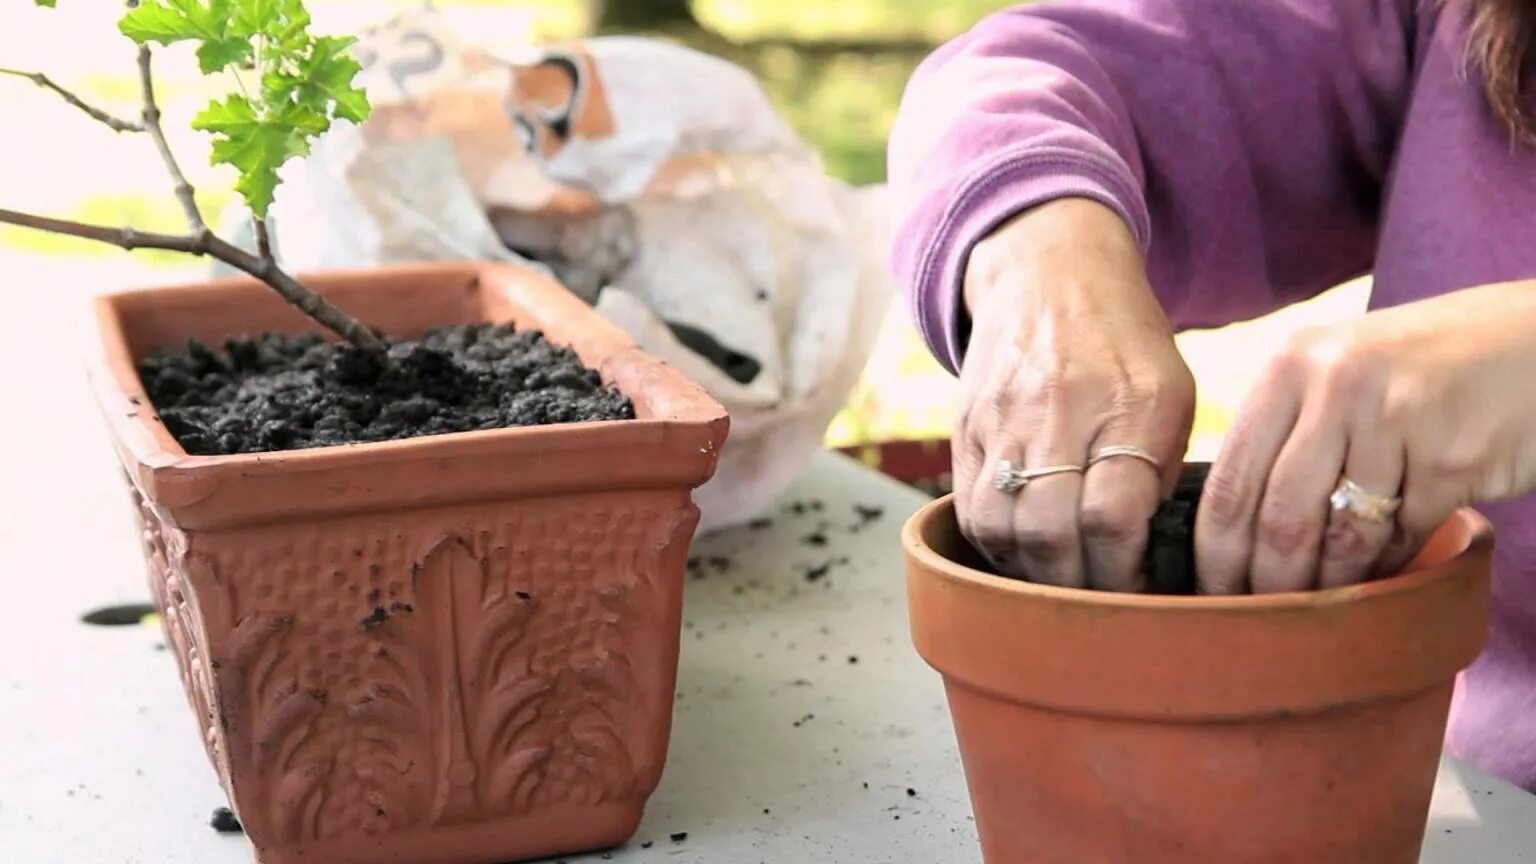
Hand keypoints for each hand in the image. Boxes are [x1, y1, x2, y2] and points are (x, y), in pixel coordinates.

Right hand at [955, 199, 1195, 589]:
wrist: (1049, 275)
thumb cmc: (1124, 344)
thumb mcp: (1173, 394)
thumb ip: (1161, 471)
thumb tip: (1142, 554)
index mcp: (1131, 403)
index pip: (1112, 517)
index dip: (1123, 573)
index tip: (1138, 593)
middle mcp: (1061, 409)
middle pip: (1049, 532)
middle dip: (1076, 585)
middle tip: (1097, 602)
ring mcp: (1004, 417)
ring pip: (1000, 527)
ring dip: (1030, 571)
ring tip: (1058, 578)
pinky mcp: (965, 425)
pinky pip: (970, 507)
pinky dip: (995, 544)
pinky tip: (1023, 550)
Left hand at [1196, 281, 1535, 593]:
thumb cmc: (1430, 365)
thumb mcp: (1342, 371)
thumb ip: (1289, 431)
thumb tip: (1230, 528)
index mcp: (1291, 364)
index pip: (1231, 480)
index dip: (1216, 553)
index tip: (1212, 596)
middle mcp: (1335, 383)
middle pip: (1278, 518)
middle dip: (1267, 585)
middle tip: (1264, 623)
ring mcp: (1396, 417)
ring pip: (1341, 537)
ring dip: (1330, 587)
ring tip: (1322, 613)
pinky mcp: (1454, 456)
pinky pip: (1403, 537)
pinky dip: (1389, 567)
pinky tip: (1386, 574)